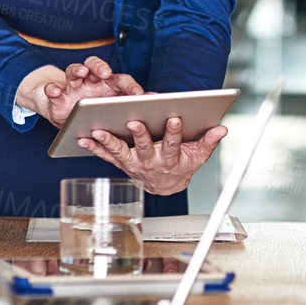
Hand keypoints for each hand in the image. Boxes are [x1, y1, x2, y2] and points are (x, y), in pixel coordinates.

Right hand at [18, 58, 143, 127]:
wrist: (69, 120)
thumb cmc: (96, 114)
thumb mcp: (112, 112)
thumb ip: (129, 105)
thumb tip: (155, 102)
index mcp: (109, 86)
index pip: (121, 79)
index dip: (130, 86)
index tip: (138, 95)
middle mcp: (91, 81)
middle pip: (96, 66)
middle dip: (101, 67)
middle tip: (106, 73)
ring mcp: (73, 86)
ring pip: (74, 70)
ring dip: (78, 69)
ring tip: (82, 72)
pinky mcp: (58, 95)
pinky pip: (53, 89)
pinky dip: (52, 89)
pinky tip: (54, 91)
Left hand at [81, 115, 224, 196]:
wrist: (165, 186)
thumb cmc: (181, 165)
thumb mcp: (198, 156)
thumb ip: (208, 141)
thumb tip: (222, 129)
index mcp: (170, 159)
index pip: (173, 145)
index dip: (174, 132)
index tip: (174, 118)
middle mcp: (150, 162)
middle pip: (144, 148)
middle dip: (140, 134)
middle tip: (134, 122)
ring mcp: (134, 163)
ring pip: (121, 152)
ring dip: (109, 142)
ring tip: (98, 131)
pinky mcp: (121, 163)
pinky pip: (106, 156)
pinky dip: (94, 148)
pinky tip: (83, 137)